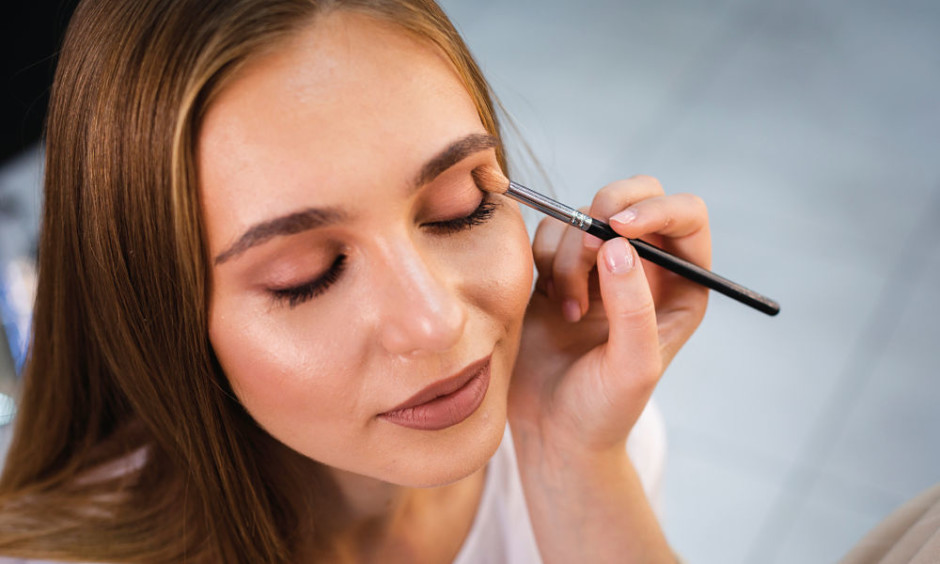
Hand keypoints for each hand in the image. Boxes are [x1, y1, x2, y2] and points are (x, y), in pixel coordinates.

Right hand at [509, 175, 710, 455]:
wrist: (553, 431)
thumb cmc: (604, 410)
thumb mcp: (633, 367)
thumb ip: (633, 307)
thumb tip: (617, 245)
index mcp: (681, 283)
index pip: (685, 216)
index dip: (656, 208)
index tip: (617, 227)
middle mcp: (645, 266)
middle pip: (634, 194)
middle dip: (603, 213)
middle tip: (583, 246)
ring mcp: (599, 264)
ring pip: (581, 215)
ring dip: (568, 256)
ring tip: (570, 310)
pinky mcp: (557, 269)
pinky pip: (547, 233)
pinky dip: (543, 261)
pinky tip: (551, 305)